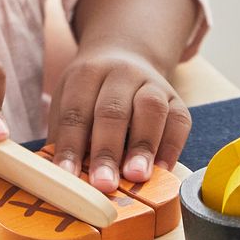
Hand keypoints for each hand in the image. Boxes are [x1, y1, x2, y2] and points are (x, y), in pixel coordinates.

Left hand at [48, 43, 190, 192]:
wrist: (127, 55)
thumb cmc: (91, 92)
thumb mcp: (69, 100)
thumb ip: (65, 135)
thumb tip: (60, 178)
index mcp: (87, 74)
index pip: (75, 112)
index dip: (70, 146)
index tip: (67, 177)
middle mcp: (121, 74)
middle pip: (112, 111)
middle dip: (107, 150)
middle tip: (104, 183)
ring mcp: (152, 84)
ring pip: (149, 110)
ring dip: (143, 146)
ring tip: (136, 176)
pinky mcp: (177, 100)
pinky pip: (179, 121)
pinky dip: (171, 147)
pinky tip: (162, 171)